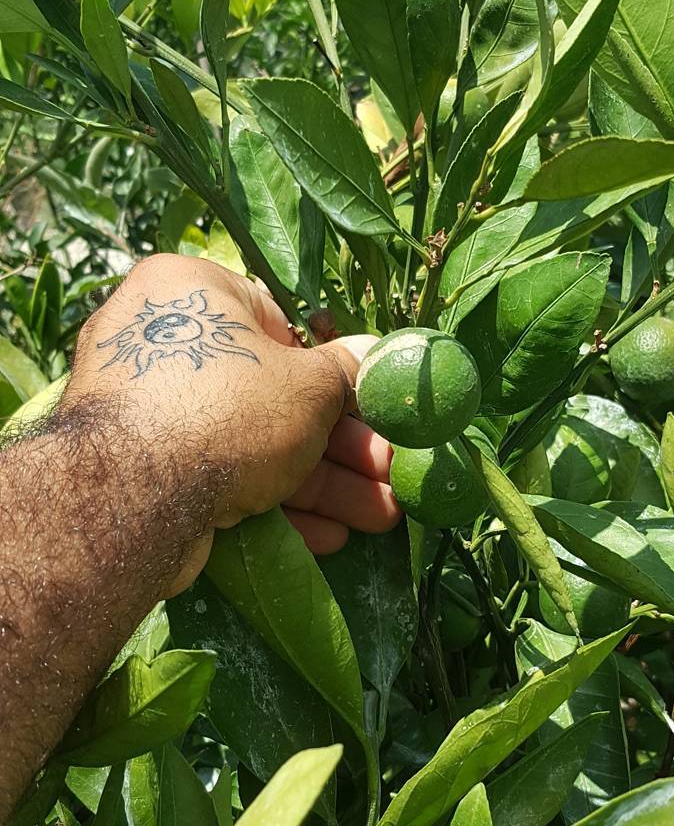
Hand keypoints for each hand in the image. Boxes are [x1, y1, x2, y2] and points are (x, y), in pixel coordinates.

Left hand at [65, 253, 400, 581]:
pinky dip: (276, 503)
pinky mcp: (143, 467)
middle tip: (390, 473)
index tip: (375, 412)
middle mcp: (162, 340)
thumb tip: (371, 354)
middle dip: (343, 446)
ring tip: (382, 516)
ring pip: (256, 443)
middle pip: (277, 396)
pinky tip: (330, 535)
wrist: (131, 498)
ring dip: (326, 484)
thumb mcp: (310, 385)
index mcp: (192, 290)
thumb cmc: (230, 410)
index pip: (282, 325)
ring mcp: (148, 409)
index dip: (338, 375)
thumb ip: (347, 372)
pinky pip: (223, 474)